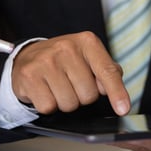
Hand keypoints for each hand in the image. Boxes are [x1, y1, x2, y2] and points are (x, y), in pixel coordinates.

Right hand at [11, 32, 130, 115]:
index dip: (117, 93)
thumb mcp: (88, 57)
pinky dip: (48, 106)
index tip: (123, 109)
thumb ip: (106, 71)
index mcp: (87, 42)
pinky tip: (44, 91)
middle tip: (70, 84)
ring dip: (64, 102)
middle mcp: (66, 48)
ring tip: (57, 88)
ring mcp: (46, 61)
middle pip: (88, 95)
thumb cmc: (63, 60)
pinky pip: (48, 107)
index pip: (107, 71)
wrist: (27, 56)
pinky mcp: (30, 76)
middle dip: (81, 97)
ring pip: (69, 104)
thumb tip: (114, 90)